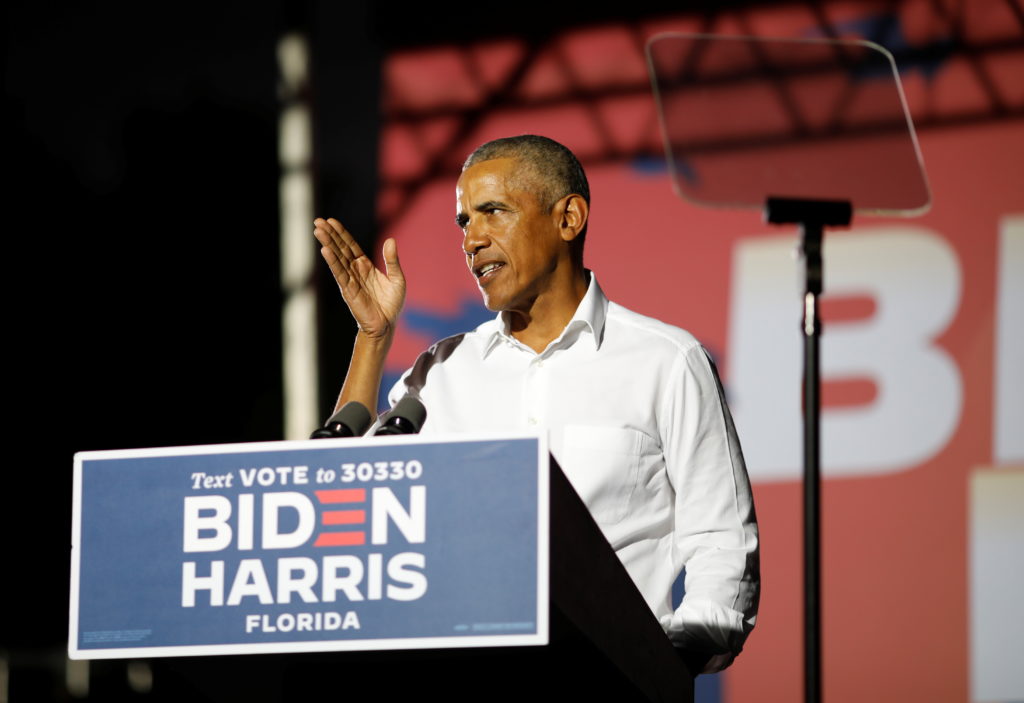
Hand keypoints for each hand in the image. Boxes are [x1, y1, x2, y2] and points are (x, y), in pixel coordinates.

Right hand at [313, 218, 404, 339]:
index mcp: (365, 265)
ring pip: (337, 258)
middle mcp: (355, 270)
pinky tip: (325, 250)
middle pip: (340, 248)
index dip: (341, 233)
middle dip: (329, 234)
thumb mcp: (397, 278)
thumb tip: (390, 240)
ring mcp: (350, 280)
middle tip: (317, 221)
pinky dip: (332, 262)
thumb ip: (392, 260)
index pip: (350, 245)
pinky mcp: (348, 290)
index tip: (331, 221)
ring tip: (317, 230)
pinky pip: (339, 273)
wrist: (387, 324)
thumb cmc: (392, 303)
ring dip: (327, 244)